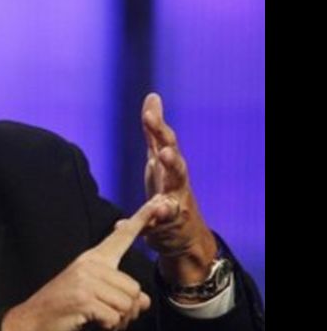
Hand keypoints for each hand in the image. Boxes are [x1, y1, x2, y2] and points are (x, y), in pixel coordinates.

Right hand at [1, 196, 171, 330]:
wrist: (30, 322)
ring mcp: (86, 282)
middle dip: (127, 313)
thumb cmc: (62, 308)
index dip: (140, 220)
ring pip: (128, 306)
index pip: (120, 237)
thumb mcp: (92, 294)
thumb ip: (119, 292)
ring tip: (99, 326)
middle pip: (135, 289)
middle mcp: (91, 265)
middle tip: (107, 320)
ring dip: (118, 325)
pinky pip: (115, 320)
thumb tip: (144, 301)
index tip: (156, 202)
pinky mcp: (84, 300)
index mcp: (92, 259)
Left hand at [141, 93, 216, 285]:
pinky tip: (154, 212)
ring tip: (163, 179)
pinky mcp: (168, 224)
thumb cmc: (168, 190)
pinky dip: (156, 217)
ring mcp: (175, 203)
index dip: (157, 127)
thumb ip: (154, 131)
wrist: (182, 234)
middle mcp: (176, 181)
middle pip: (176, 165)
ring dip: (169, 186)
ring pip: (174, 193)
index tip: (148, 110)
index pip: (165, 142)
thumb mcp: (158, 158)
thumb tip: (152, 97)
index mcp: (169, 165)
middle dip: (171, 156)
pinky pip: (160, 220)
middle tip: (164, 150)